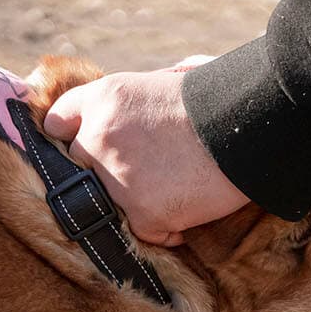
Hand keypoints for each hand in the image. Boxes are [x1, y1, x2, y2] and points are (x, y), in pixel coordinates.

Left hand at [43, 65, 247, 245]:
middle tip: (137, 173)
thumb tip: (138, 109)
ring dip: (133, 202)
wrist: (251, 127)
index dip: (71, 134)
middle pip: (77, 165)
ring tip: (169, 192)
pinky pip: (143, 231)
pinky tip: (186, 215)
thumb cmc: (220, 98)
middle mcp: (100, 137)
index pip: (59, 120)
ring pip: (107, 202)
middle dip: (102, 170)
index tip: (82, 144)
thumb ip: (137, 99)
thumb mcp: (168, 80)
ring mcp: (118, 179)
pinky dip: (166, 229)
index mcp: (105, 97)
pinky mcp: (143, 212)